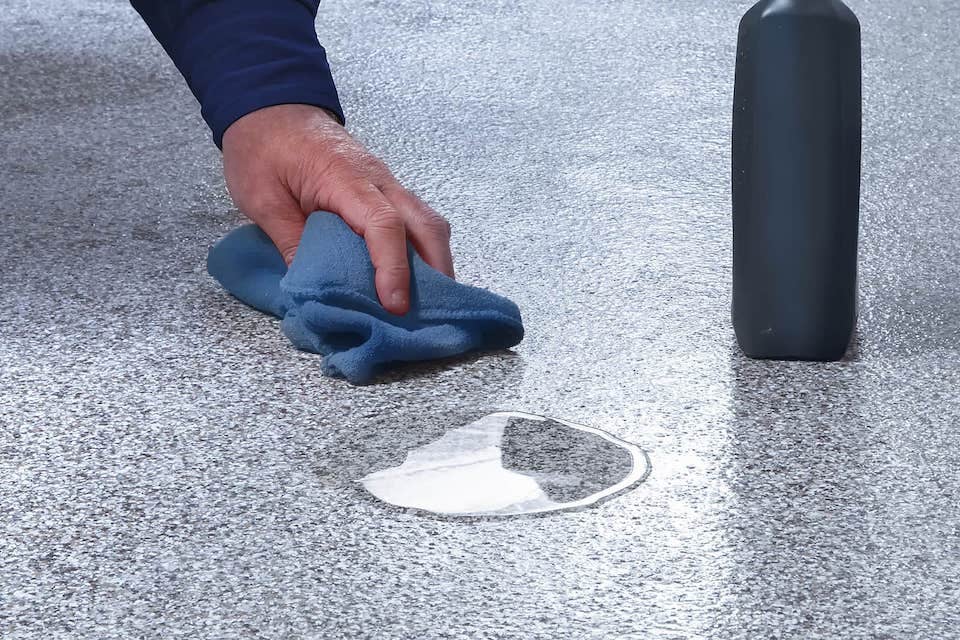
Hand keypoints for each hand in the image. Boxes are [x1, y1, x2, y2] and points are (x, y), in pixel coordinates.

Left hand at [221, 104, 453, 314]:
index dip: (393, 268)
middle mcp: (379, 180)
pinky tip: (415, 277)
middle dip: (437, 271)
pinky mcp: (386, 190)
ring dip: (436, 262)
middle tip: (431, 313)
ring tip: (429, 302)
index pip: (384, 225)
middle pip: (426, 225)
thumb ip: (290, 242)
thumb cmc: (262, 148)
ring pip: (429, 223)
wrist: (271, 107)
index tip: (394, 305)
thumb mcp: (262, 199)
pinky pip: (417, 221)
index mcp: (346, 179)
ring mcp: (387, 183)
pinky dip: (423, 251)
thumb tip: (313, 288)